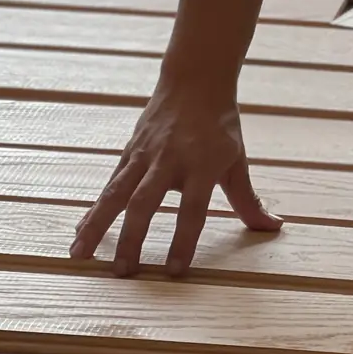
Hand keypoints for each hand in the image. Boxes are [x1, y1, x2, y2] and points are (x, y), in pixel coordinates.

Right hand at [69, 81, 280, 276]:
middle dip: (132, 238)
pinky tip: (80, 231)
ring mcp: (145, 155)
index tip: (174, 272)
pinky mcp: (128, 153)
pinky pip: (109, 185)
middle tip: (123, 273)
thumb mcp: (237, 160)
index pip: (193, 209)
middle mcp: (169, 160)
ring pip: (116, 193)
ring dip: (97, 225)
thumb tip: (273, 228)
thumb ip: (248, 199)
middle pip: (145, 203)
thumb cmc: (220, 126)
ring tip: (79, 255)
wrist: (194, 80)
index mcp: (202, 165)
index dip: (184, 240)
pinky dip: (93, 209)